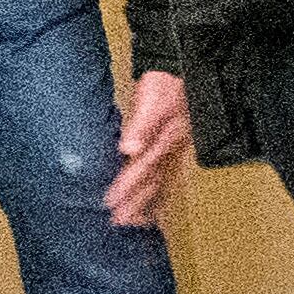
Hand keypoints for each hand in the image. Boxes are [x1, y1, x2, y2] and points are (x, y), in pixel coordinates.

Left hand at [106, 70, 192, 226]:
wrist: (183, 70)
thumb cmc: (166, 84)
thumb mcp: (153, 99)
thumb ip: (141, 125)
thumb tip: (128, 148)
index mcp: (165, 137)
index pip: (144, 166)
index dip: (127, 185)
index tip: (110, 202)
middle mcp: (171, 148)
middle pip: (153, 180)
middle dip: (135, 202)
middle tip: (118, 223)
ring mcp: (175, 149)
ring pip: (161, 181)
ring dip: (146, 203)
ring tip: (133, 223)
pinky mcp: (174, 149)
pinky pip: (167, 176)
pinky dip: (158, 194)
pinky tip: (153, 206)